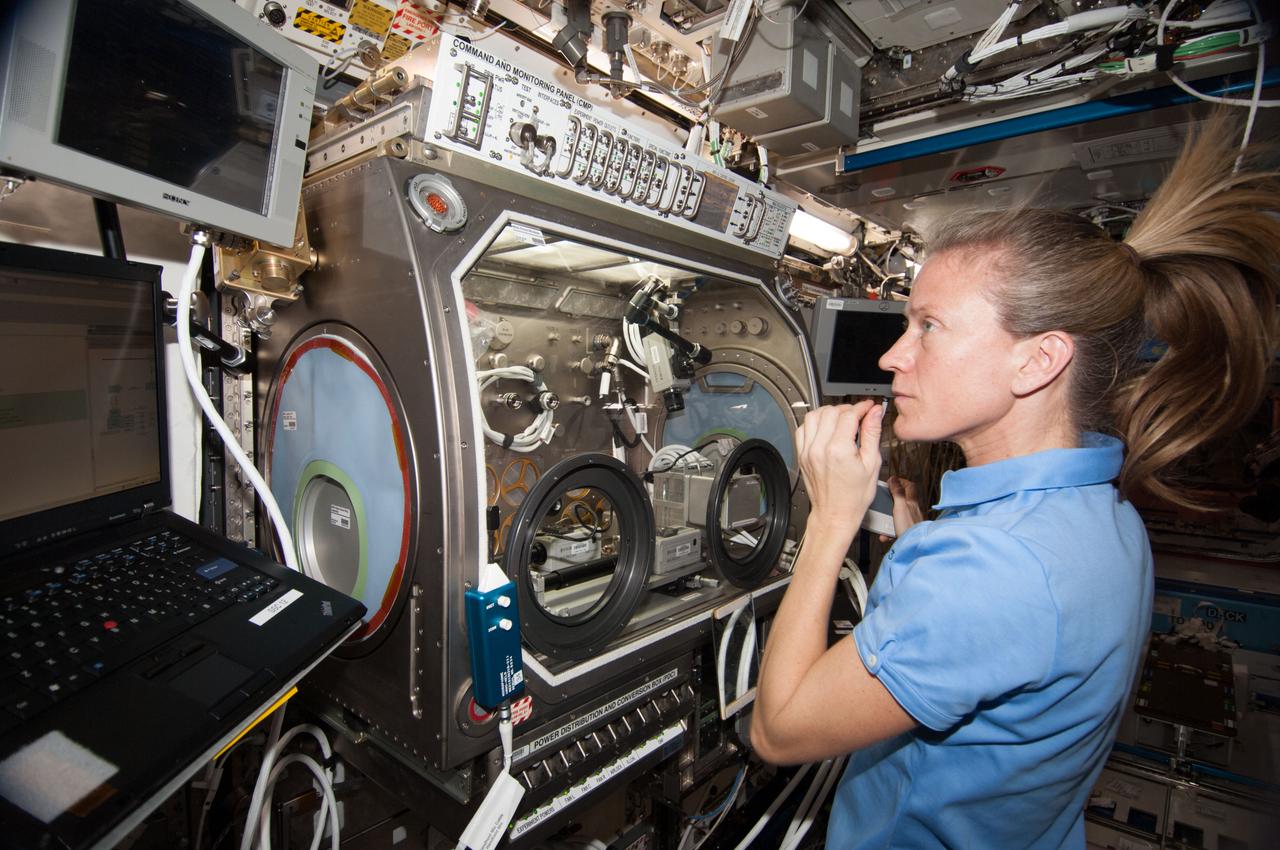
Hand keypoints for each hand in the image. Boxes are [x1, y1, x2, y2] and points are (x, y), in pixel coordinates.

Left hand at [795, 401, 884, 538]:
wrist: (835, 514)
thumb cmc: (854, 497)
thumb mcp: (872, 464)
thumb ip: (872, 434)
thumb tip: (875, 413)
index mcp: (839, 450)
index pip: (849, 414)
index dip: (862, 407)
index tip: (869, 407)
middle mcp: (820, 448)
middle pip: (831, 412)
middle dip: (847, 408)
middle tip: (859, 415)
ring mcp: (808, 451)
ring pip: (814, 415)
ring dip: (829, 412)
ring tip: (842, 419)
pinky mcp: (802, 455)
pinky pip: (803, 429)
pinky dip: (814, 423)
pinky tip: (826, 428)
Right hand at [878, 476, 923, 541]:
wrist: (914, 544)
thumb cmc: (909, 527)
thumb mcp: (901, 506)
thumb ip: (897, 492)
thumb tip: (894, 479)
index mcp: (912, 502)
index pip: (910, 486)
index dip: (901, 482)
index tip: (891, 483)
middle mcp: (912, 510)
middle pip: (902, 500)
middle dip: (891, 500)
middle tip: (883, 501)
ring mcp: (910, 521)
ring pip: (897, 516)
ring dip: (888, 519)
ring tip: (881, 522)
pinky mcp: (906, 531)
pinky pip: (895, 529)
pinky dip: (889, 532)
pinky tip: (885, 535)